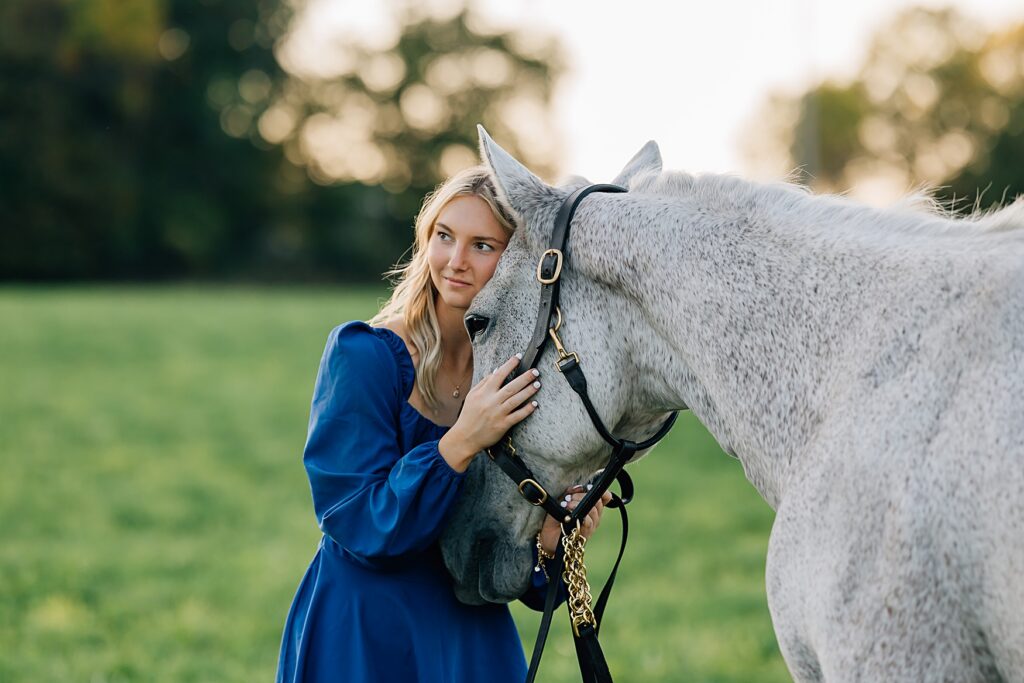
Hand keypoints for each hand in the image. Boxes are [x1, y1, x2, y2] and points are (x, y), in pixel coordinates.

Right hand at [438, 354, 540, 471]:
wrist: (465, 437)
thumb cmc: (468, 415)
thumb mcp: (472, 396)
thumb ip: (484, 383)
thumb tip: (497, 370)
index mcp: (483, 393)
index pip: (498, 375)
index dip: (509, 365)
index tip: (518, 357)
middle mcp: (491, 402)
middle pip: (511, 387)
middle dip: (525, 378)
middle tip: (535, 371)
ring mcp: (498, 413)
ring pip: (516, 400)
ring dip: (528, 391)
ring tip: (538, 384)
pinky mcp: (503, 425)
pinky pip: (517, 416)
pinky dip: (526, 410)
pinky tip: (534, 404)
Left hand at [538, 486, 611, 554]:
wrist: (547, 536)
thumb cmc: (556, 519)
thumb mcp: (562, 501)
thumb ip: (571, 493)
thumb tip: (579, 487)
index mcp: (591, 508)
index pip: (604, 499)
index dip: (602, 493)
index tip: (590, 488)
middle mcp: (593, 518)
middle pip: (598, 503)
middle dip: (583, 496)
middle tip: (570, 498)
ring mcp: (590, 527)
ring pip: (594, 512)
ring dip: (579, 505)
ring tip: (567, 505)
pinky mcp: (584, 535)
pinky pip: (589, 523)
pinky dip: (581, 516)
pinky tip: (571, 515)